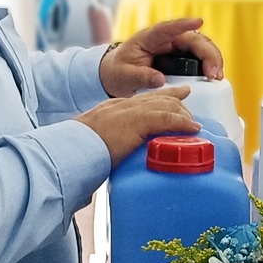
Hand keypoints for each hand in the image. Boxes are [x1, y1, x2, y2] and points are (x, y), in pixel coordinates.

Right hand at [75, 86, 200, 165]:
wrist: (69, 149)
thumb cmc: (75, 152)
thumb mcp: (93, 144)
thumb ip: (105, 148)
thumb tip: (105, 167)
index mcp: (111, 109)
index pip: (141, 100)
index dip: (160, 97)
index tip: (176, 96)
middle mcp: (123, 105)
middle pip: (157, 99)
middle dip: (177, 102)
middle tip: (190, 109)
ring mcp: (131, 111)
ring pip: (165, 106)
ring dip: (182, 115)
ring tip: (193, 124)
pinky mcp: (138, 121)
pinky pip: (168, 118)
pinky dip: (183, 123)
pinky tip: (192, 129)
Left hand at [99, 18, 223, 97]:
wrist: (118, 75)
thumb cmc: (119, 72)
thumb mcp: (124, 76)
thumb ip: (140, 77)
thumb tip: (160, 79)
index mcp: (149, 38)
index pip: (168, 28)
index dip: (184, 24)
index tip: (199, 22)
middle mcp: (167, 39)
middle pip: (194, 39)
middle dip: (208, 53)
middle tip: (213, 73)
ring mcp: (177, 48)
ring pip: (202, 47)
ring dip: (213, 60)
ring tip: (216, 76)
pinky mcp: (183, 59)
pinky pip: (201, 58)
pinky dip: (210, 66)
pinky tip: (214, 77)